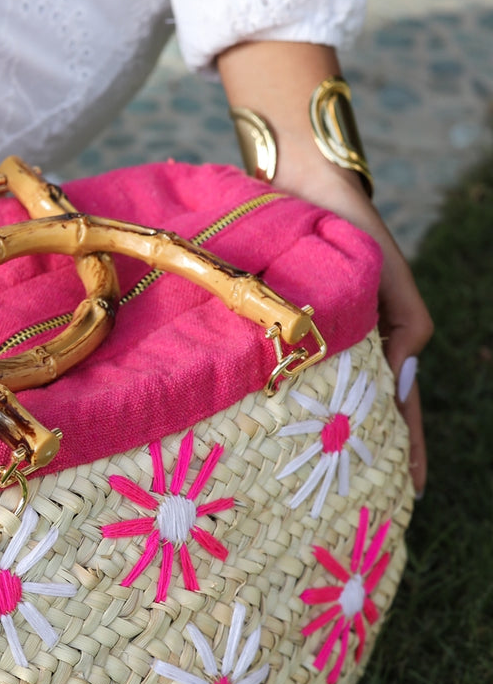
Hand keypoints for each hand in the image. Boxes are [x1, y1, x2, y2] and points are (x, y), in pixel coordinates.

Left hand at [217, 40, 433, 492]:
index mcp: (377, 333)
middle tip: (364, 509)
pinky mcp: (276, 328)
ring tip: (322, 490)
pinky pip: (287, 377)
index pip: (400, 404)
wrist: (292, 173)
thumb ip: (401, 318)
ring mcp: (310, 338)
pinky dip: (289, 406)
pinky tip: (269, 437)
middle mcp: (343, 342)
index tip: (414, 493)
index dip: (409, 447)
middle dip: (368, 459)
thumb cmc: (344, 217)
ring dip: (327, 441)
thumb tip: (400, 375)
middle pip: (361, 413)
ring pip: (322, 401)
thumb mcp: (382, 270)